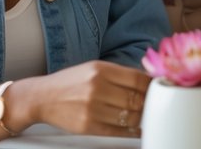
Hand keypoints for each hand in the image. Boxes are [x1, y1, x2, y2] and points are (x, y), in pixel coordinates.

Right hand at [16, 60, 151, 136]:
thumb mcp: (94, 68)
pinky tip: (137, 128)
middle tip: (155, 104)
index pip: (139, 79)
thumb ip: (120, 74)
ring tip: (145, 115)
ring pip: (130, 116)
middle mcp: (97, 87)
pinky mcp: (87, 126)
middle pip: (136, 99)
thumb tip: (148, 80)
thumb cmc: (71, 82)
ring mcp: (92, 108)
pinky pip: (118, 131)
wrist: (41, 98)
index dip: (153, 86)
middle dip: (149, 103)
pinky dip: (132, 131)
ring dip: (141, 117)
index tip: (159, 89)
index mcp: (101, 69)